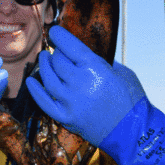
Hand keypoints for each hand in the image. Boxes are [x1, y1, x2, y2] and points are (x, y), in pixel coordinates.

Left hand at [26, 26, 144, 146]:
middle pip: (58, 62)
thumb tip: (87, 54)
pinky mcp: (66, 118)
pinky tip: (30, 81)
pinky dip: (35, 91)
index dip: (59, 36)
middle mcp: (79, 84)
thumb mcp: (123, 73)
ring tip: (44, 59)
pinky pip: (44, 103)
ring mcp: (70, 102)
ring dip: (44, 66)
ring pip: (48, 79)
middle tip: (56, 50)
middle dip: (56, 53)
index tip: (55, 31)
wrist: (134, 133)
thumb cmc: (132, 101)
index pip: (70, 46)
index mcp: (95, 69)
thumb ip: (103, 62)